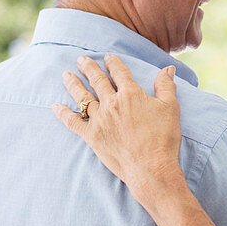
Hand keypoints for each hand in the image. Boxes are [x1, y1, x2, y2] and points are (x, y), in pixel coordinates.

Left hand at [53, 55, 183, 198]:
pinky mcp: (91, 136)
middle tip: (81, 59)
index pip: (119, 73)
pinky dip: (63, 113)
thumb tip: (167, 69)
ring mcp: (99, 120)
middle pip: (97, 80)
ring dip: (74, 84)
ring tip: (66, 75)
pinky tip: (55, 106)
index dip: (113, 63)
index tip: (108, 57)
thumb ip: (166, 86)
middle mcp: (112, 103)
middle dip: (89, 68)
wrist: (150, 168)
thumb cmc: (163, 138)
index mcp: (131, 94)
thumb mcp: (171, 107)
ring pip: (82, 97)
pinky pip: (73, 122)